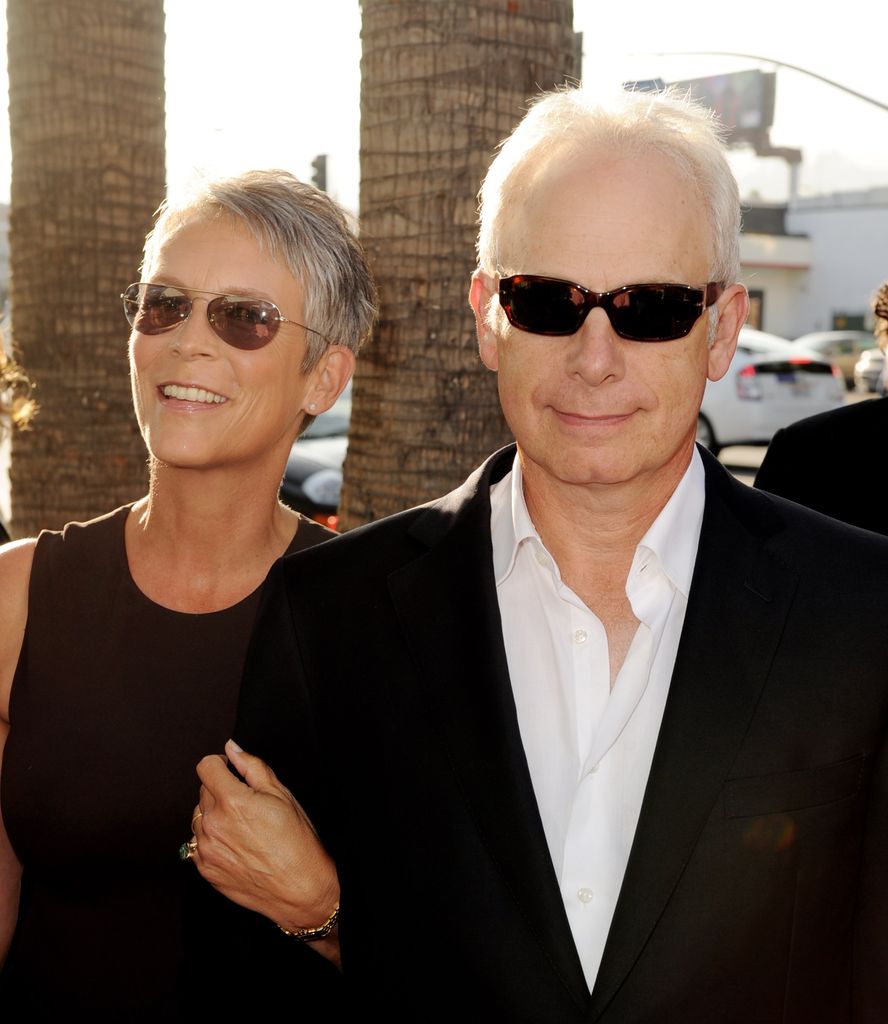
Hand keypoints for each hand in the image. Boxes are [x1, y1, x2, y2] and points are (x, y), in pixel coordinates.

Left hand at [193, 740, 339, 962]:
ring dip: (215, 815)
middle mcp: (213, 825)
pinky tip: (237, 845)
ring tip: (243, 827)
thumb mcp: (281, 794)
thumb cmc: (297, 842)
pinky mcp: (205, 870)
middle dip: (221, 790)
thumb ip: (252, 766)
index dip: (220, 764)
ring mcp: (206, 850)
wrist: (300, 889)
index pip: (206, 767)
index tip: (230, 770)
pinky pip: (197, 843)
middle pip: (203, 791)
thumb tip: (232, 749)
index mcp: (232, 802)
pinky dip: (212, 839)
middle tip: (248, 803)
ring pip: (199, 817)